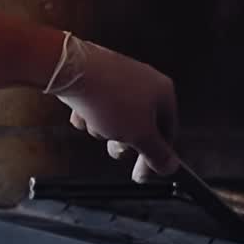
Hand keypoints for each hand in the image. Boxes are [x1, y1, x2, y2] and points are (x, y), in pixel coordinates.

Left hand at [44, 34, 178, 181]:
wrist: (73, 72)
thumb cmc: (109, 97)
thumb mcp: (140, 136)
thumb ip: (156, 154)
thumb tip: (170, 166)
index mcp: (163, 92)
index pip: (167, 133)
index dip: (154, 156)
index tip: (141, 171)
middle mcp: (145, 82)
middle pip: (140, 126)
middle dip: (124, 141)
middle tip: (115, 147)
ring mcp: (121, 78)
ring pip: (117, 118)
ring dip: (104, 128)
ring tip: (96, 123)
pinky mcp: (99, 78)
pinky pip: (97, 106)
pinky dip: (89, 115)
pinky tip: (84, 113)